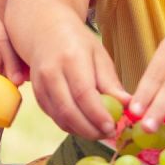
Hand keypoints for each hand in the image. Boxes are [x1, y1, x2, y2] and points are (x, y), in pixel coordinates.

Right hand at [27, 18, 128, 138]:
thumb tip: (127, 105)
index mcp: (71, 59)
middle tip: (109, 135)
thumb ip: (111, 82)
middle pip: (69, 110)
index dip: (98, 115)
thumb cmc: (77, 42)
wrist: (46, 30)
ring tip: (101, 132)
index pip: (84, 94)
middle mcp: (51, 73)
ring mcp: (40, 85)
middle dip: (91, 129)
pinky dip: (71, 126)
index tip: (113, 127)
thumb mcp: (99, 55)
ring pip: (60, 118)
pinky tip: (86, 126)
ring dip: (81, 131)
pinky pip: (54, 117)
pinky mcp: (37, 95)